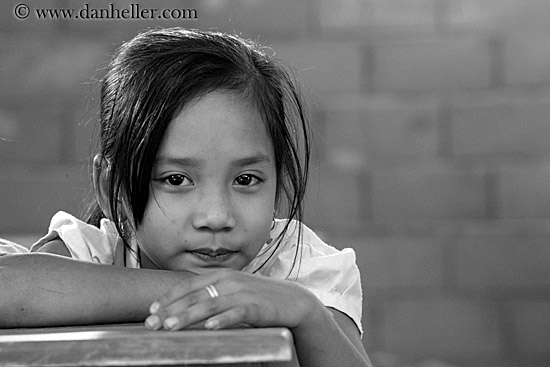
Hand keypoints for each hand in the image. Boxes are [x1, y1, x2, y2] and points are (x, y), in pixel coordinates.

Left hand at [144, 268, 321, 330]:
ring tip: (172, 327)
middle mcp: (229, 281)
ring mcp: (244, 293)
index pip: (188, 285)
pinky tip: (210, 327)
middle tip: (152, 324)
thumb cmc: (257, 298)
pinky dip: (223, 319)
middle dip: (171, 310)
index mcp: (221, 275)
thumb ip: (211, 294)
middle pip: (194, 295)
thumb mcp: (232, 291)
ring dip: (189, 315)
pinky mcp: (258, 306)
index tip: (151, 311)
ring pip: (211, 304)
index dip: (168, 297)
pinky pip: (237, 313)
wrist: (292, 301)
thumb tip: (183, 307)